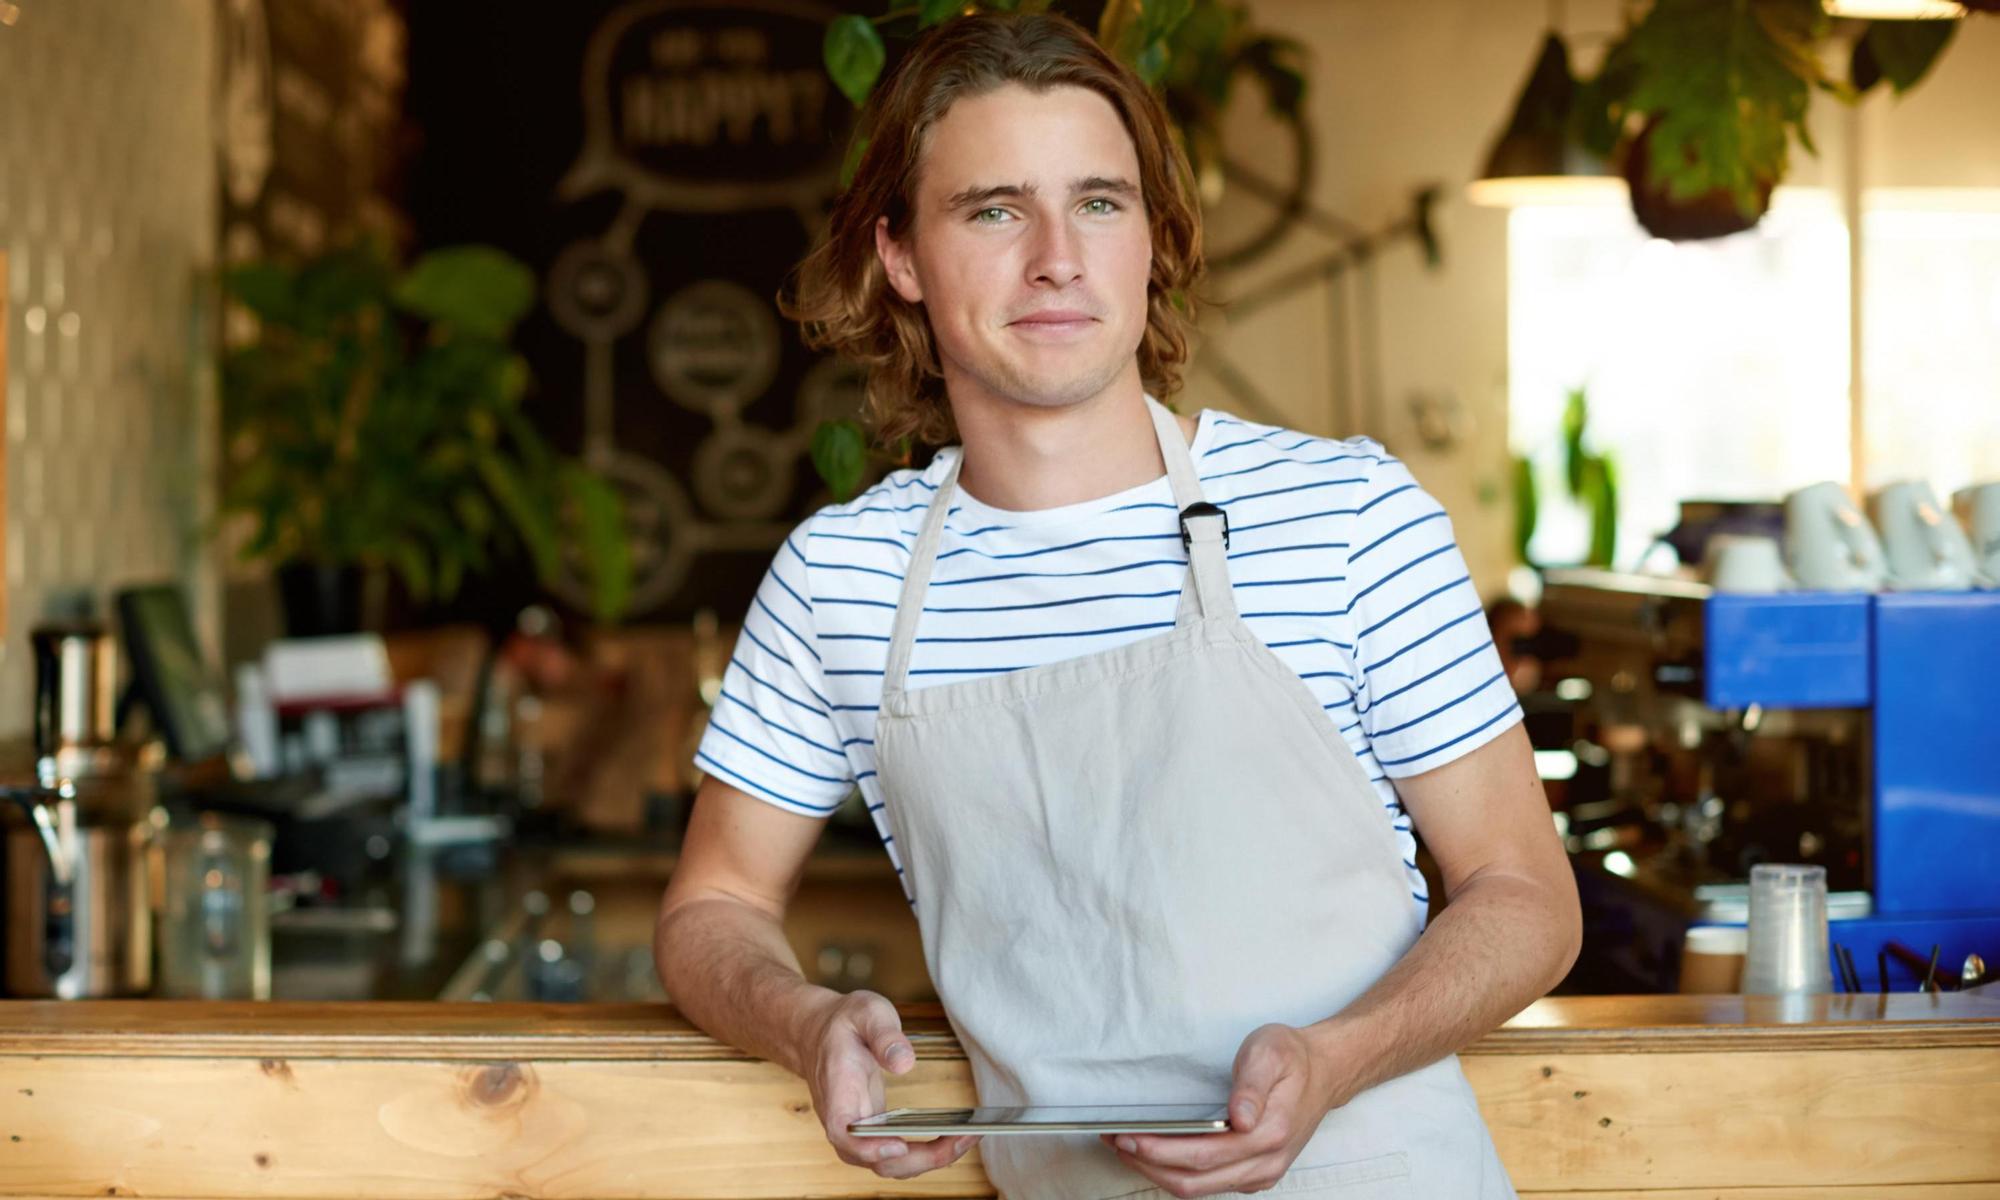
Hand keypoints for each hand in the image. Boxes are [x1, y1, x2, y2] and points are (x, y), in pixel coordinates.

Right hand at [797, 989, 981, 1179]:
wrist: (818, 1032)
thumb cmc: (843, 1022)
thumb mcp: (865, 1012)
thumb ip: (884, 1034)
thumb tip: (904, 1063)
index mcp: (837, 1090)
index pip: (844, 1133)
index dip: (869, 1148)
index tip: (899, 1144)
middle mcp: (844, 1119)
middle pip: (875, 1160)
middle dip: (920, 1158)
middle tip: (962, 1138)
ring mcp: (858, 1130)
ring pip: (889, 1164)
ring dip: (929, 1159)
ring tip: (968, 1137)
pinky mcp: (873, 1131)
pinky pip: (897, 1154)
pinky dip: (926, 1152)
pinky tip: (954, 1136)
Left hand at [1099, 1024, 1345, 1196]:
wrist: (1325, 1072)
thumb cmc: (1293, 1058)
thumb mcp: (1272, 1052)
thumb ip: (1253, 1084)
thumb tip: (1239, 1119)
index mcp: (1270, 1134)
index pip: (1203, 1155)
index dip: (1160, 1151)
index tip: (1128, 1137)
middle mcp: (1265, 1164)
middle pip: (1194, 1181)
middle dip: (1148, 1165)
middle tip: (1114, 1141)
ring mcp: (1260, 1175)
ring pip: (1197, 1189)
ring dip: (1156, 1172)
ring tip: (1125, 1147)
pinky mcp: (1252, 1175)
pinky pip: (1207, 1185)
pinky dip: (1175, 1173)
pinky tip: (1154, 1155)